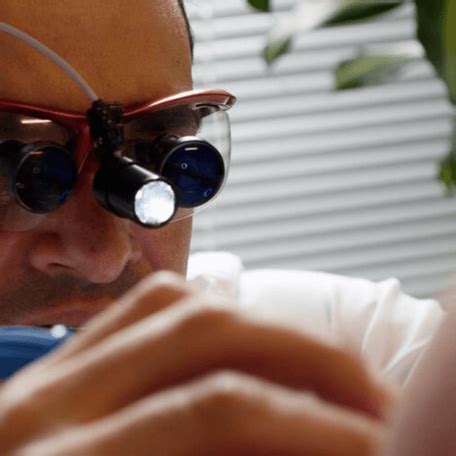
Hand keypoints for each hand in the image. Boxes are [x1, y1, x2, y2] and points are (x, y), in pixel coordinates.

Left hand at [0, 272, 390, 454]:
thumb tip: (303, 445)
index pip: (214, 414)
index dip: (313, 427)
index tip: (376, 439)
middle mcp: (47, 405)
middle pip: (203, 334)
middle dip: (307, 357)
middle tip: (369, 390)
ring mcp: (47, 375)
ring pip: (177, 304)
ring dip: (265, 326)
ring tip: (321, 362)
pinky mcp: (56, 363)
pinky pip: (145, 306)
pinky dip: (210, 311)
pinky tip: (246, 338)